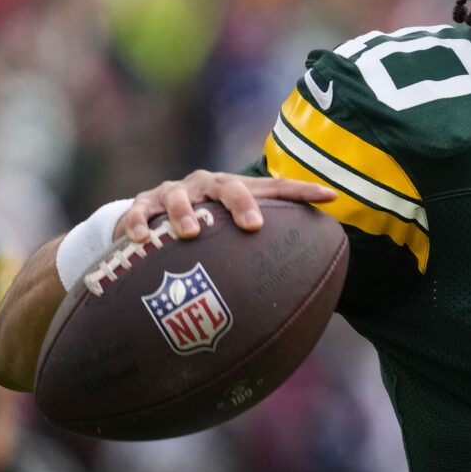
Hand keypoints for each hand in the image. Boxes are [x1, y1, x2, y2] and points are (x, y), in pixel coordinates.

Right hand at [118, 171, 336, 242]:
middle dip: (242, 203)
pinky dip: (139, 225)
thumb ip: (259, 251)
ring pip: (180, 198)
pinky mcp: (143, 204)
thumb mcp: (228, 232)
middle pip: (228, 186)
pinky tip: (141, 240)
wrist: (146, 217)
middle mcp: (206, 186)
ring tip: (190, 234)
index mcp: (234, 190)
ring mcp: (173, 193)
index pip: (274, 188)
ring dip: (184, 214)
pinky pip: (139, 213)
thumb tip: (304, 285)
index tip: (331, 196)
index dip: (302, 191)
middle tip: (253, 226)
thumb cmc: (201, 229)